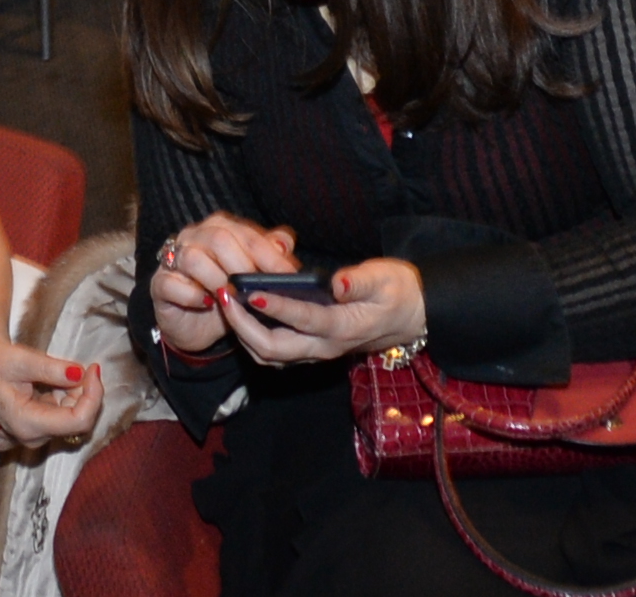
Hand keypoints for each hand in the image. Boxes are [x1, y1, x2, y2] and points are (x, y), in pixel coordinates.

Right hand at [0, 334, 103, 451]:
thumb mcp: (18, 360)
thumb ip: (50, 369)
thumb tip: (80, 372)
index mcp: (27, 423)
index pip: (79, 421)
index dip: (94, 395)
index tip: (92, 367)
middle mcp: (32, 437)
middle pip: (78, 420)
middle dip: (83, 391)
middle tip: (74, 365)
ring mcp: (34, 434)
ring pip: (71, 417)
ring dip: (73, 392)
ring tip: (54, 371)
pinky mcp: (36, 427)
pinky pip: (62, 414)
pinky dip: (64, 395)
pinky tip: (48, 380)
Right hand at [142, 214, 299, 355]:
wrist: (196, 324)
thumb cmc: (228, 294)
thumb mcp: (253, 277)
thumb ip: (269, 255)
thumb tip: (284, 243)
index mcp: (218, 228)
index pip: (247, 233)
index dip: (270, 255)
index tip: (289, 276)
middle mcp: (193, 237)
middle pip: (218, 239)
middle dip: (244, 266)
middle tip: (258, 288)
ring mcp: (173, 260)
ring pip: (192, 258)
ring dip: (217, 279)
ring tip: (232, 298)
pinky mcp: (159, 284)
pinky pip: (170, 283)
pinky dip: (192, 294)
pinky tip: (207, 303)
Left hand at [219, 256, 425, 369]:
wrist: (411, 316)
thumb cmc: (396, 291)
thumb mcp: (384, 279)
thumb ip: (358, 282)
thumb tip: (336, 283)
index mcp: (343, 327)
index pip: (303, 320)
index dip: (275, 308)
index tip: (249, 293)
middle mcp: (325, 346)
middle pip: (274, 349)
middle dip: (243, 325)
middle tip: (224, 295)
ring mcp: (317, 352)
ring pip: (270, 356)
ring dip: (243, 334)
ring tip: (226, 304)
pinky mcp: (312, 350)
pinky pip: (275, 353)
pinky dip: (253, 338)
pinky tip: (242, 314)